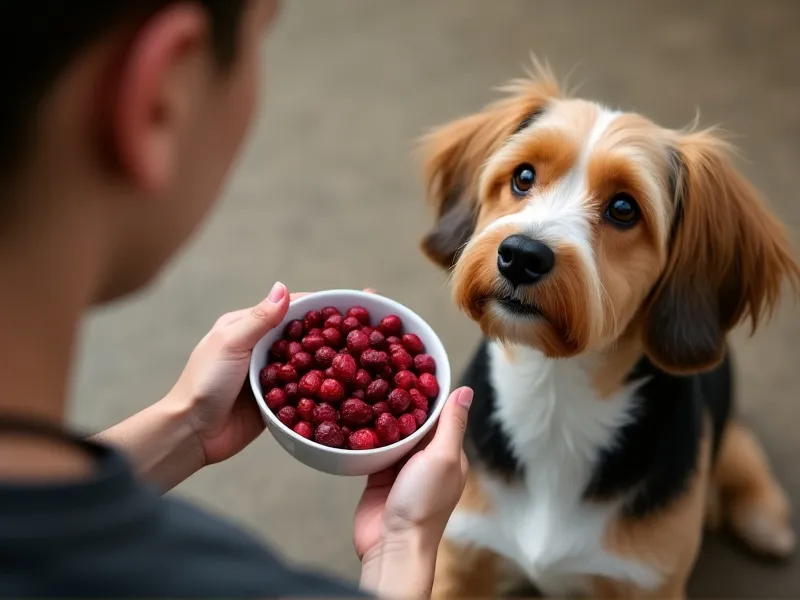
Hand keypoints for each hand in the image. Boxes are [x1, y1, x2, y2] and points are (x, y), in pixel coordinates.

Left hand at [166, 284, 376, 466]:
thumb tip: (283, 288)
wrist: (192, 433)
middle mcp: (264, 348)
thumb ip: (259, 319)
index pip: (293, 308)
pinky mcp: (278, 401)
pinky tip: (351, 387)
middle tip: (373, 326)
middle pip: (308, 335)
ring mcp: (273, 376)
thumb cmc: (204, 383)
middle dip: (338, 330)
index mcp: (249, 326)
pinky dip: (326, 388)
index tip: (356, 300)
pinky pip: (307, 392)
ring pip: (311, 363)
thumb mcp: (231, 344)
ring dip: (336, 359)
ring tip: (371, 355)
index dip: (324, 304)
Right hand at [355, 387, 472, 597]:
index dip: (426, 389)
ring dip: (379, 412)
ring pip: (390, 430)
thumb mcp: (442, 458)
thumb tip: (465, 390)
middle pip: (412, 419)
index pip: (439, 413)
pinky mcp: (376, 474)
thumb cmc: (423, 504)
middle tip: (381, 366)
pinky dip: (364, 432)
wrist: (391, 544)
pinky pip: (371, 446)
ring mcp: (400, 465)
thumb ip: (451, 424)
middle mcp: (425, 457)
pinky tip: (353, 412)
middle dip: (399, 397)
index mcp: (448, 452)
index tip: (411, 363)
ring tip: (364, 381)